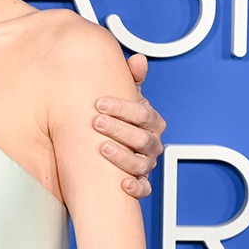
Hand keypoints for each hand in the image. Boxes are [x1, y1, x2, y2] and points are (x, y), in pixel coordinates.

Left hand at [93, 54, 165, 198]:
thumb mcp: (125, 97)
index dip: (122, 107)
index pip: (143, 114)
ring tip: (102, 148)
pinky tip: (123, 184)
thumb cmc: (120, 118)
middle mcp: (151, 143)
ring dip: (122, 156)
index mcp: (151, 122)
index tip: (99, 103)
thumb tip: (138, 59)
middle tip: (96, 122)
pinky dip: (136, 187)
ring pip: (142, 163)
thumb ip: (131, 79)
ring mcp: (146, 163)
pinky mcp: (140, 181)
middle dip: (119, 129)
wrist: (114, 142)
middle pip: (142, 138)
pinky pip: (144, 188)